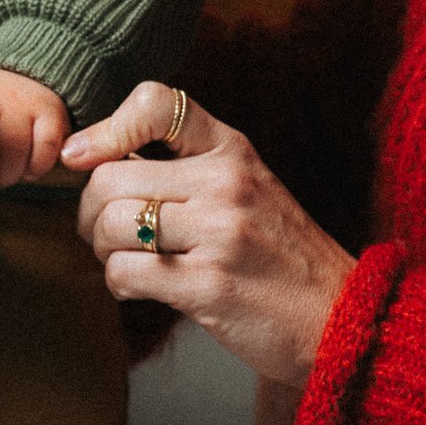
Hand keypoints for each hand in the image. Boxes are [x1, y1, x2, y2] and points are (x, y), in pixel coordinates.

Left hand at [61, 76, 353, 409]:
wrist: (342, 321)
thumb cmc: (281, 257)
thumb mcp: (249, 189)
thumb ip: (188, 169)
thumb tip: (96, 158)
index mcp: (234, 150)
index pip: (157, 102)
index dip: (107, 127)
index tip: (83, 157)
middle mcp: (226, 182)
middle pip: (110, 178)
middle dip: (90, 211)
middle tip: (101, 233)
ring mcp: (219, 233)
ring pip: (109, 225)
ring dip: (102, 250)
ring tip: (124, 261)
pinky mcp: (208, 285)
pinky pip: (124, 273)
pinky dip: (118, 284)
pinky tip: (139, 288)